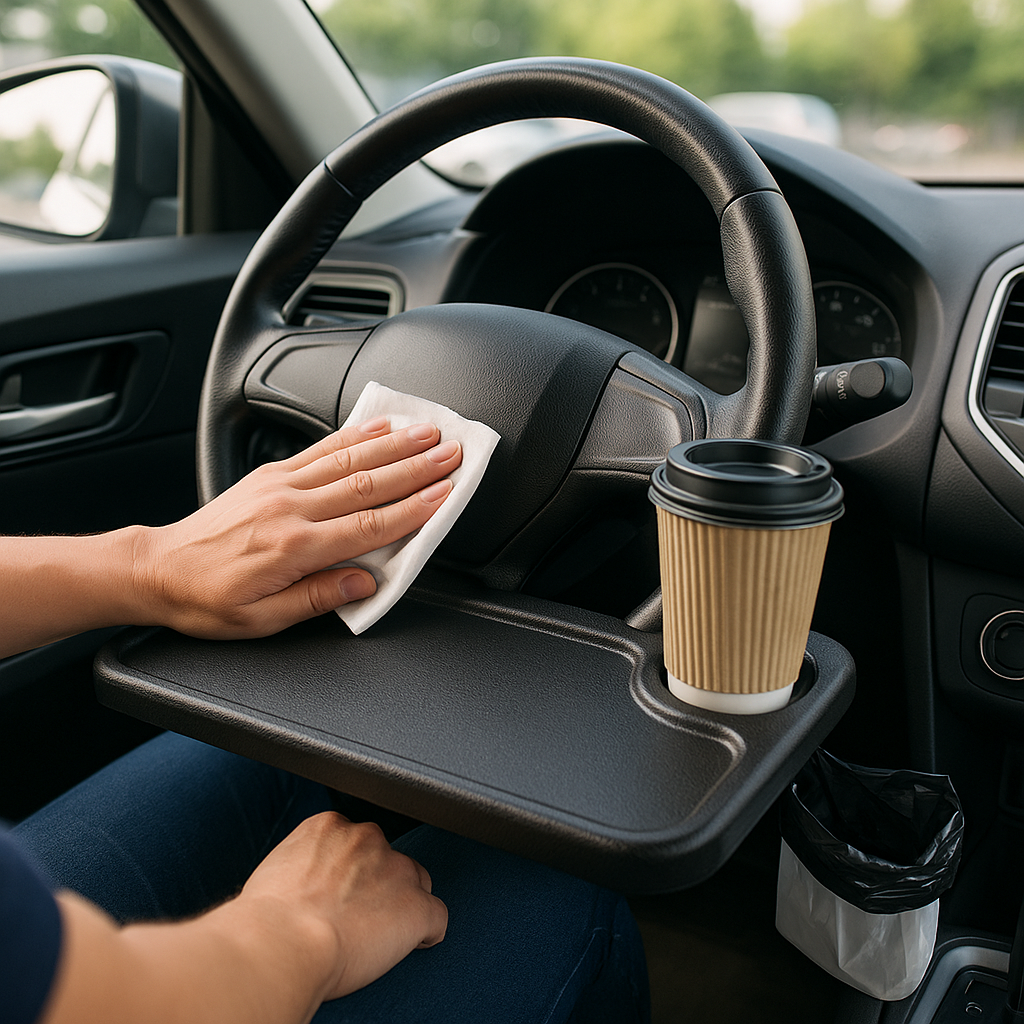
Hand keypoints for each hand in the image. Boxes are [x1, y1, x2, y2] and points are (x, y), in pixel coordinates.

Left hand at [135, 417, 461, 638]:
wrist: (157, 570)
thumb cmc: (207, 599)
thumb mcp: (262, 619)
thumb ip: (318, 598)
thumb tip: (365, 582)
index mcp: (293, 548)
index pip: (368, 526)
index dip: (413, 509)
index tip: (446, 493)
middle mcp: (290, 508)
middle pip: (367, 483)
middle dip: (416, 467)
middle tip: (453, 452)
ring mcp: (280, 485)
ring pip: (348, 459)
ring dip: (393, 444)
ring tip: (429, 432)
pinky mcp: (270, 474)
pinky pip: (319, 449)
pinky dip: (353, 435)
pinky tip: (378, 426)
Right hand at [237, 812, 447, 1000]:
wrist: (281, 944)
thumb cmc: (265, 921)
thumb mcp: (274, 872)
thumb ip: (300, 866)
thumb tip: (299, 885)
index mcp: (329, 827)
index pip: (357, 842)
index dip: (354, 872)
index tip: (343, 894)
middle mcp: (367, 839)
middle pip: (390, 858)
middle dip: (381, 885)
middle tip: (358, 918)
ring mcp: (396, 870)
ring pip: (417, 883)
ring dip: (404, 905)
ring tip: (380, 935)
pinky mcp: (416, 907)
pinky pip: (436, 917)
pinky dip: (426, 932)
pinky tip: (412, 944)